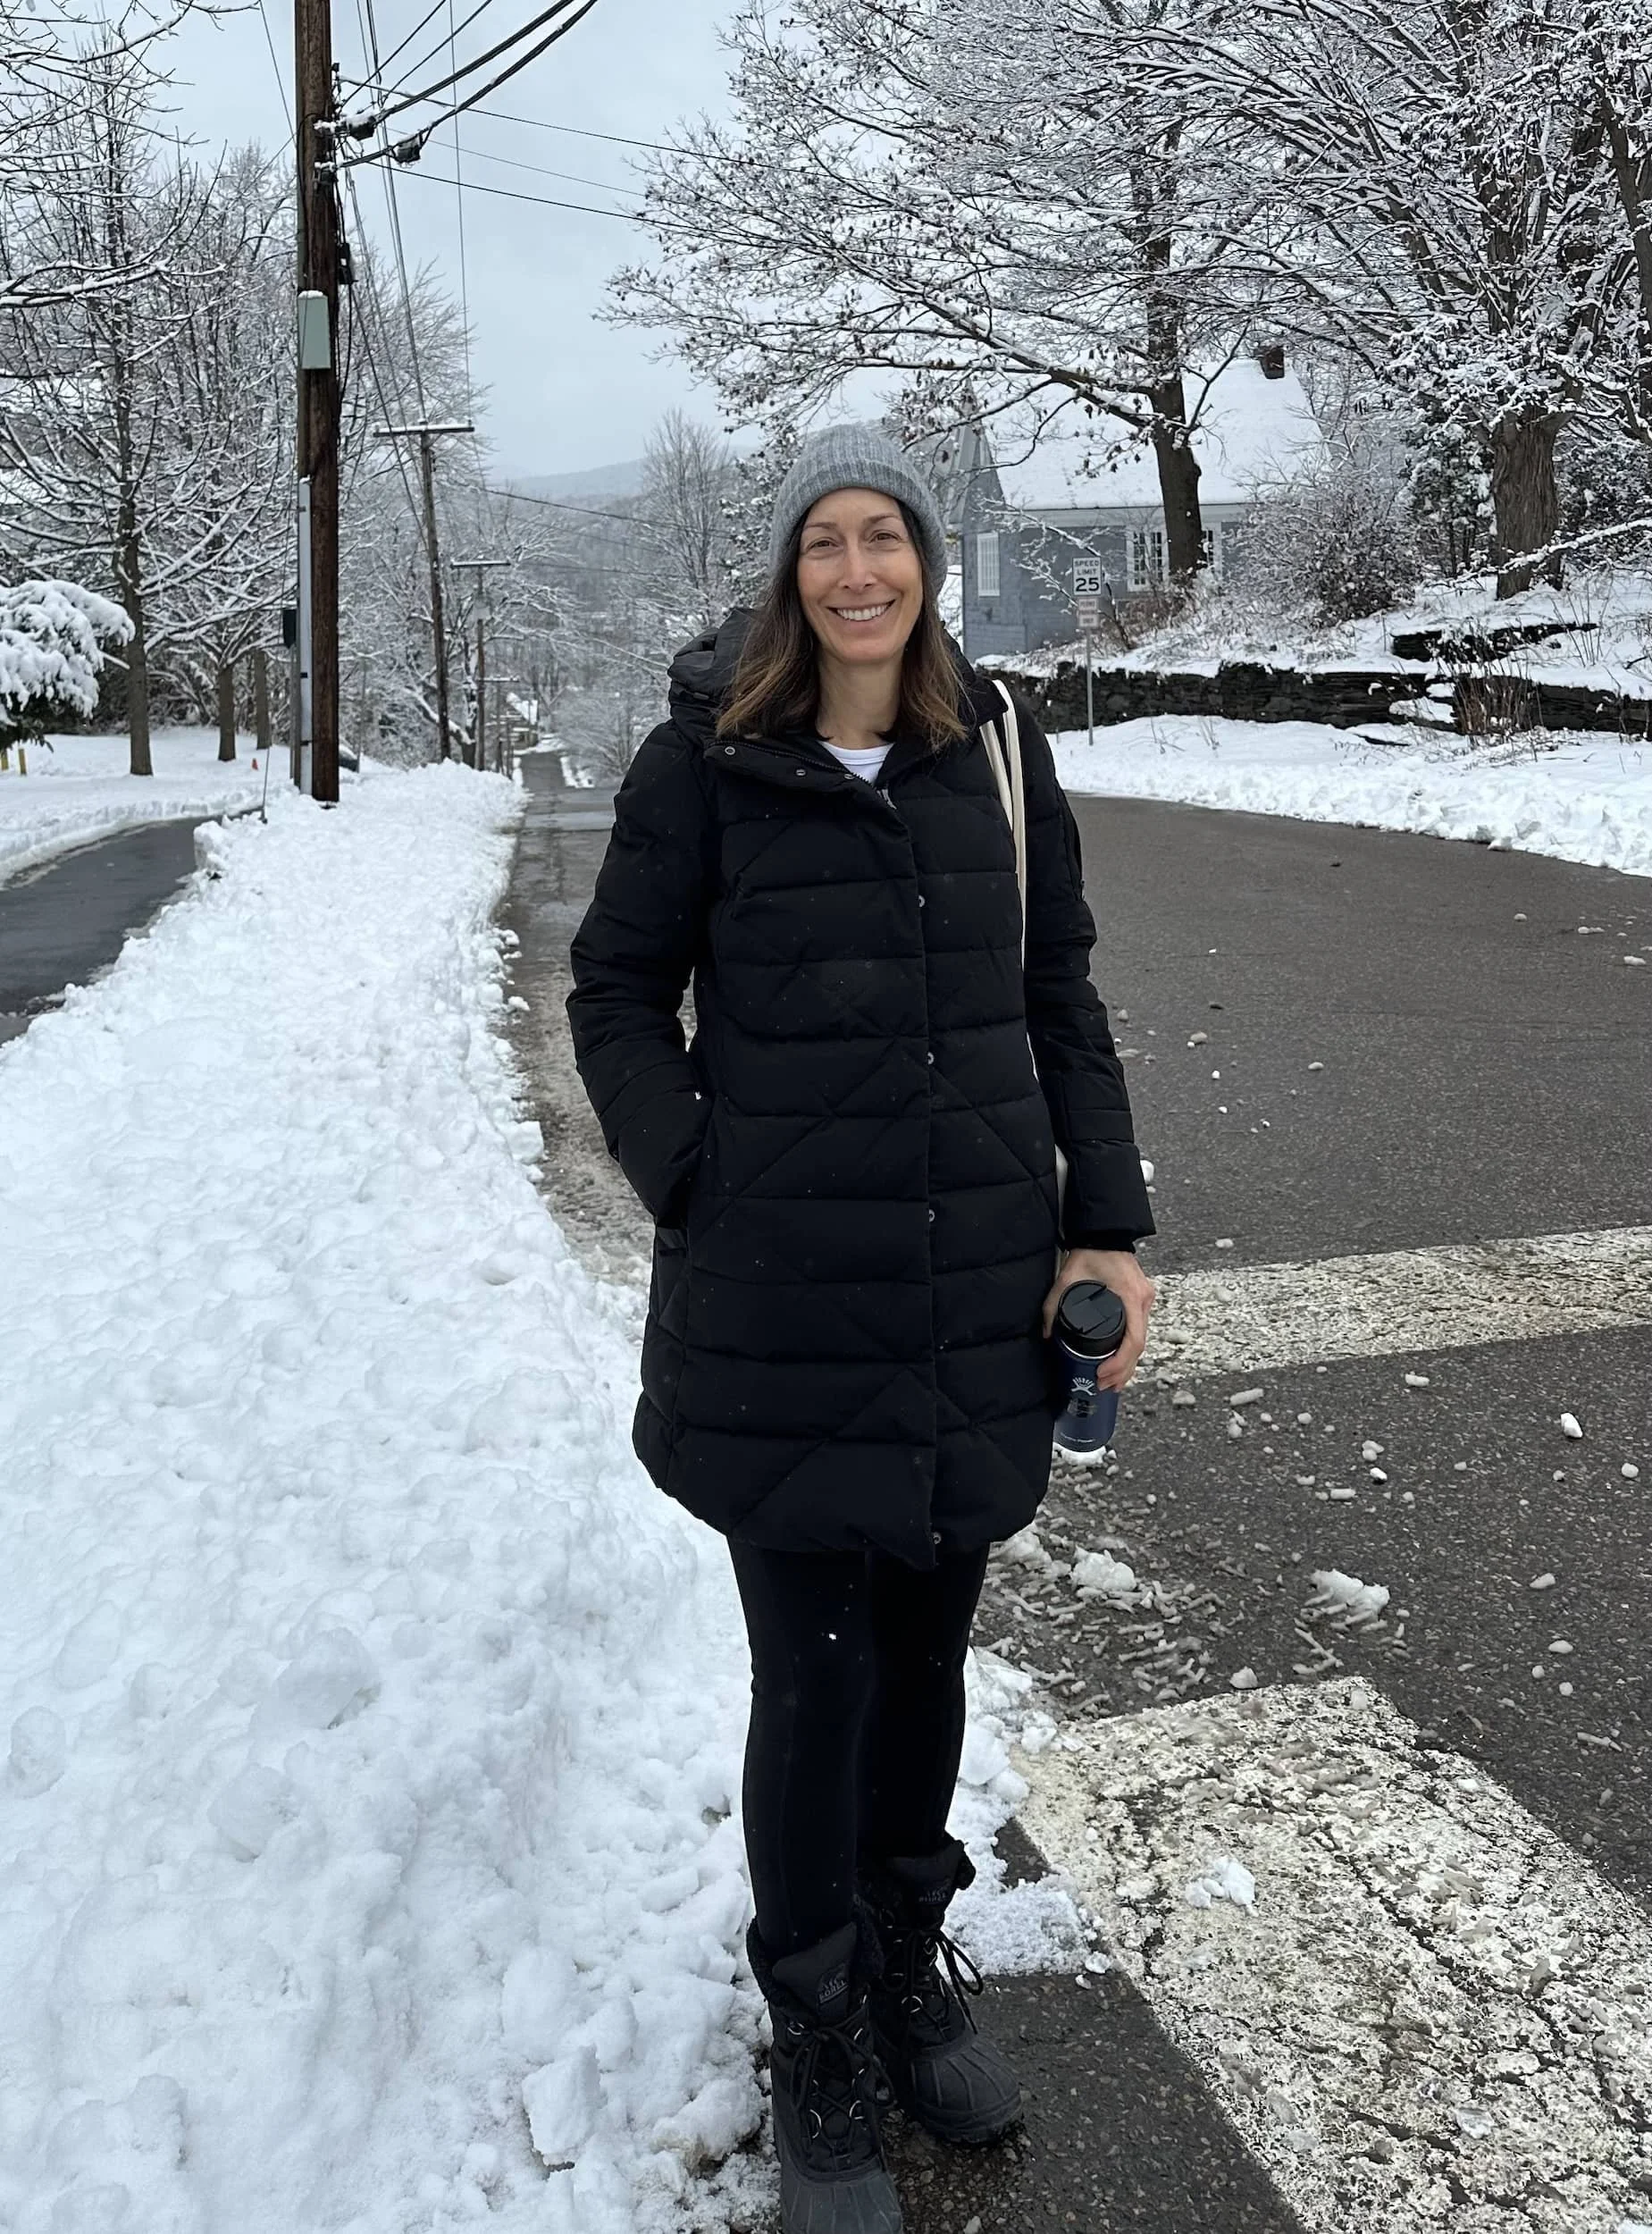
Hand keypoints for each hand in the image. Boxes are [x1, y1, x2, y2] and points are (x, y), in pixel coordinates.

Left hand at [1041, 1248, 1154, 1392]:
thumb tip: (1046, 1334)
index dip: (1119, 1363)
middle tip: (1104, 1386)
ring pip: (1142, 1341)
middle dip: (1123, 1371)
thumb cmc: (1091, 1252)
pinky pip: (1140, 1331)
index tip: (1102, 1374)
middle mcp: (1142, 1300)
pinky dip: (1130, 1350)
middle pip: (1139, 1346)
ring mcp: (1145, 1300)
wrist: (1105, 1233)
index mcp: (1129, 1295)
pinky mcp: (1141, 1301)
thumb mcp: (1067, 1278)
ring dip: (1128, 1364)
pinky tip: (1121, 1363)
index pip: (1133, 1339)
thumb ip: (1052, 1305)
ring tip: (1112, 1382)